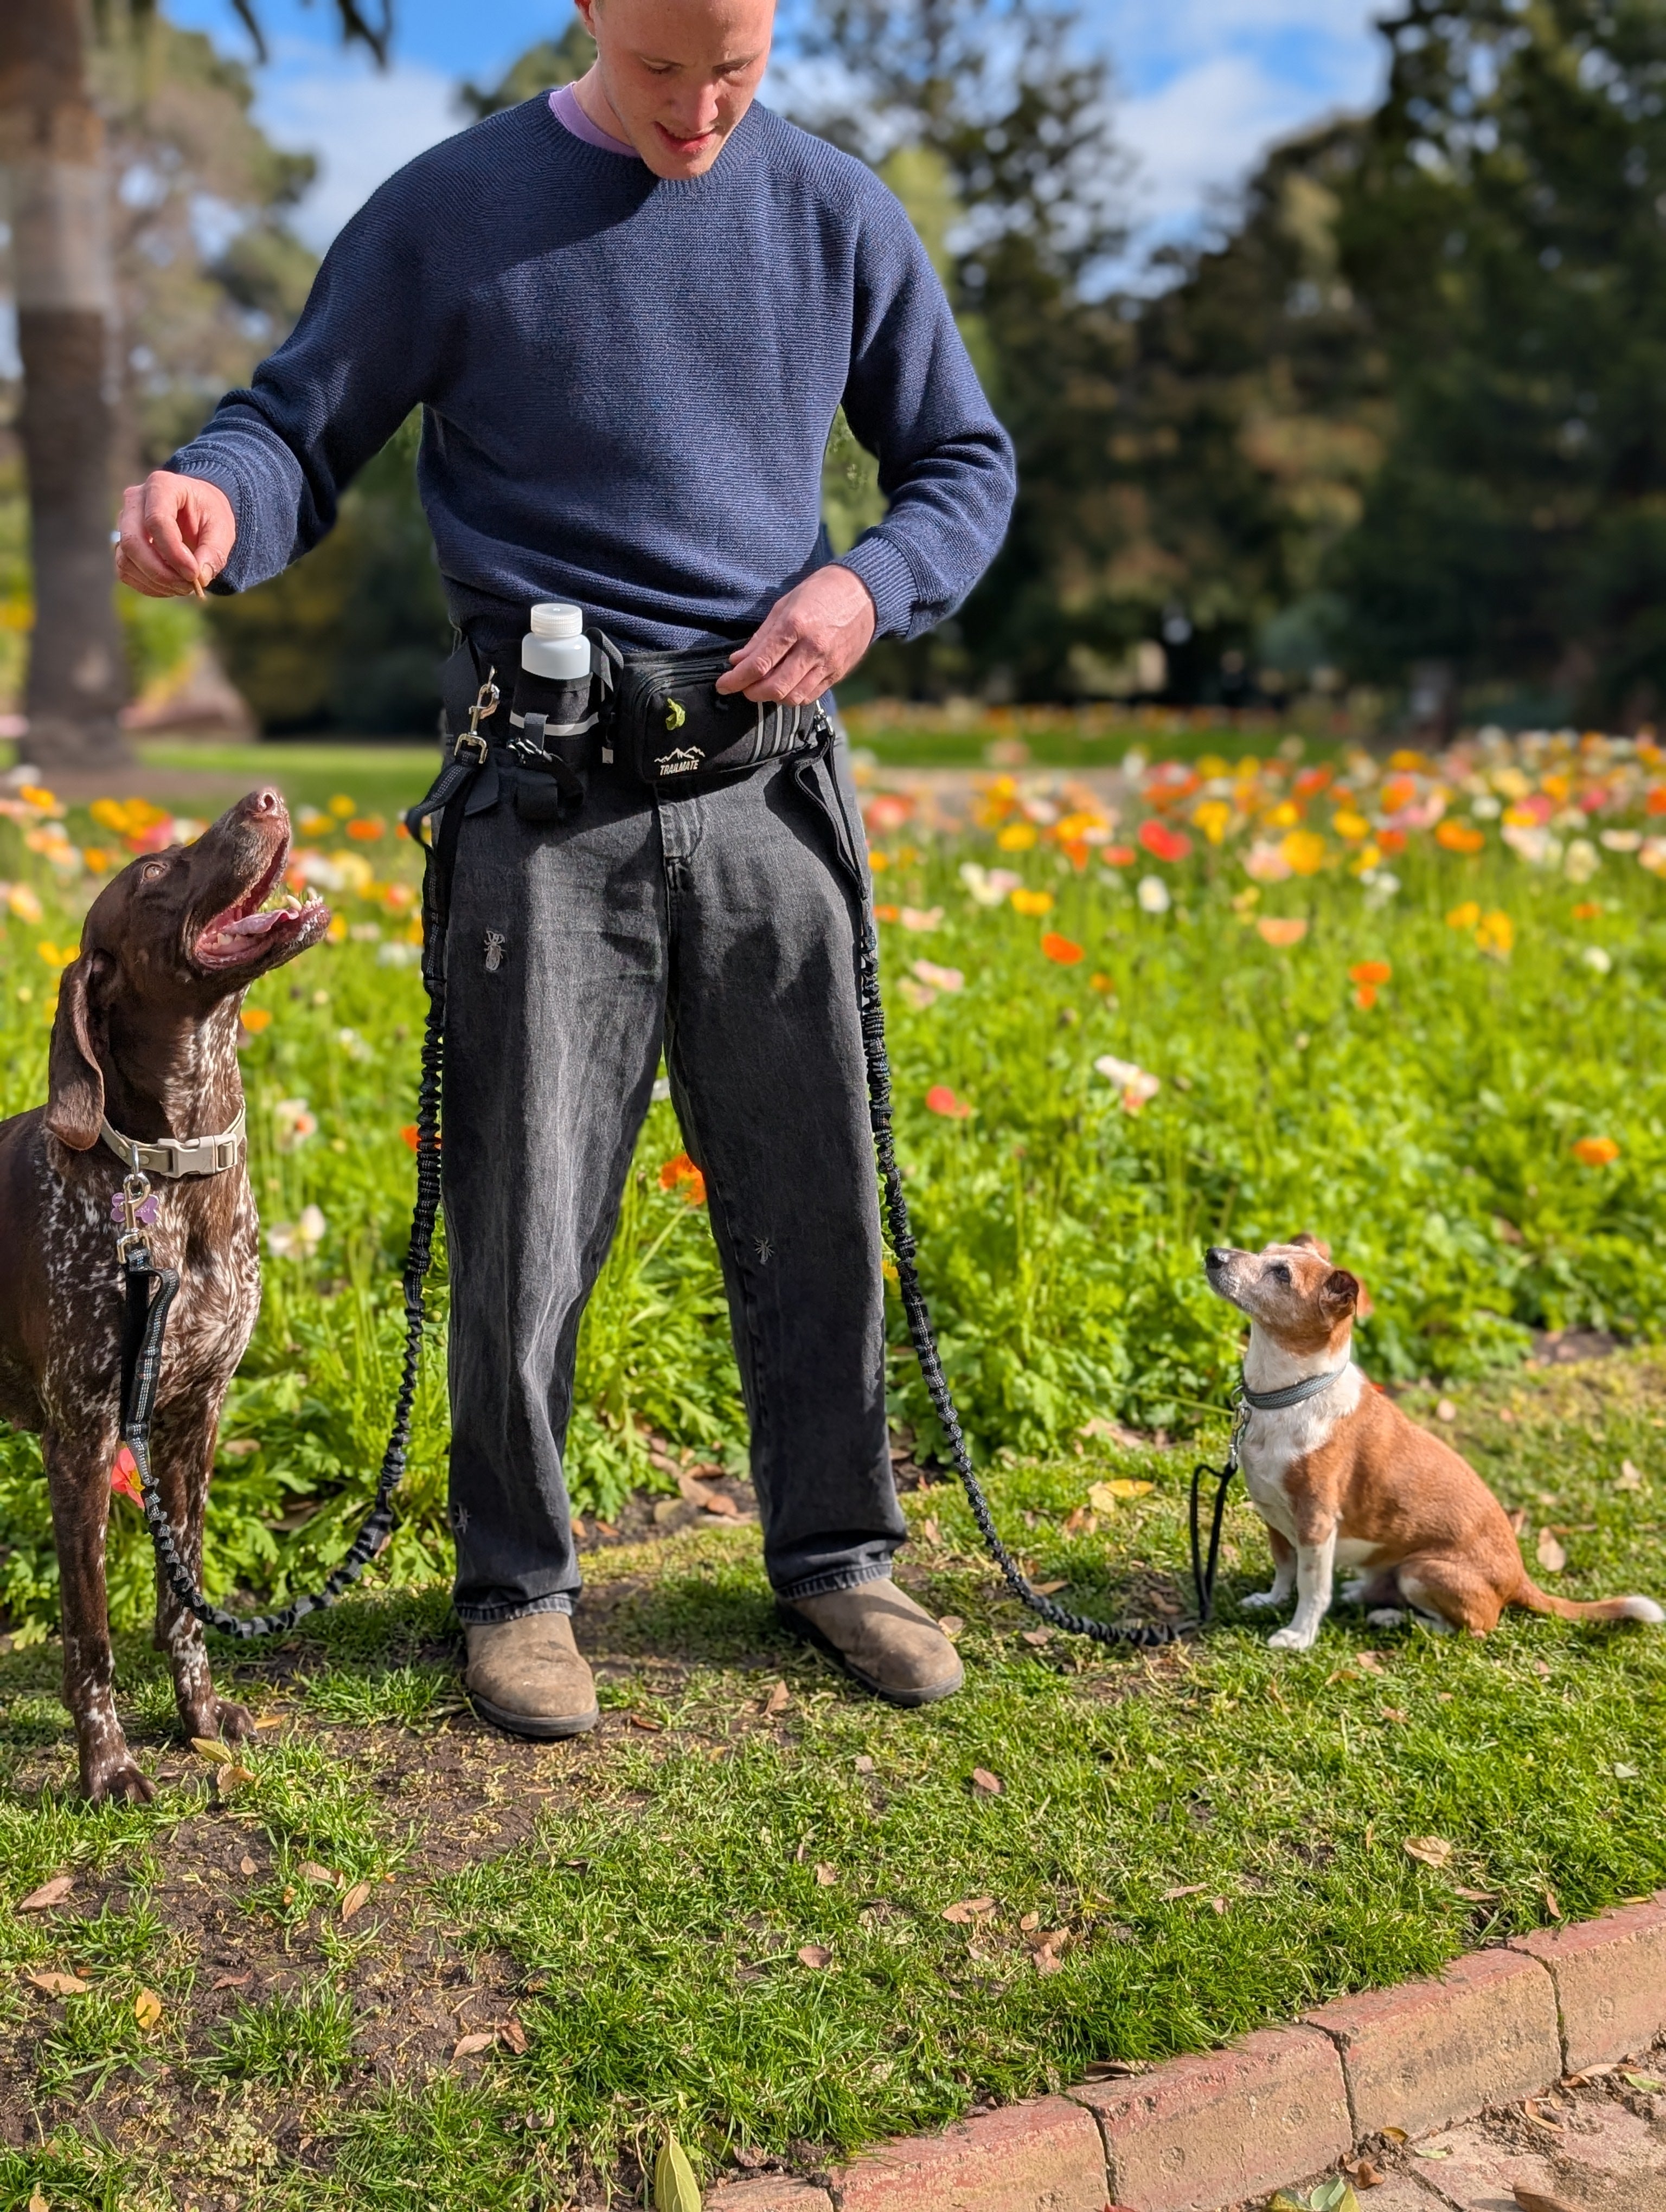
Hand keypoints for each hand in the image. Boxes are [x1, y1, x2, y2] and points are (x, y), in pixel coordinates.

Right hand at [114, 470, 236, 597]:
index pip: (156, 520)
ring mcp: (124, 522)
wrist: (197, 510)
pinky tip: (171, 586)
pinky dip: (148, 585)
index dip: (174, 553)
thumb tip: (200, 578)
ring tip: (183, 586)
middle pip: (132, 541)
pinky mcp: (122, 543)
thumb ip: (214, 552)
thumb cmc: (208, 514)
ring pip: (125, 559)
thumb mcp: (222, 528)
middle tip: (188, 586)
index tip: (194, 574)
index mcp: (161, 485)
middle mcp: (135, 500)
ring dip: (155, 582)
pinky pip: (125, 571)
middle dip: (160, 572)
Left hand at [716, 564, 876, 705]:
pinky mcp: (838, 673)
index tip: (723, 684)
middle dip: (752, 692)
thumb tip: (738, 661)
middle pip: (775, 687)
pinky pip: (810, 695)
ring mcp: (827, 663)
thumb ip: (761, 637)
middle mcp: (813, 648)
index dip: (736, 679)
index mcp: (796, 625)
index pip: (760, 663)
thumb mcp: (784, 606)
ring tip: (762, 687)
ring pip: (793, 697)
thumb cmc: (819, 593)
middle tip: (742, 687)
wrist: (864, 593)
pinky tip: (784, 687)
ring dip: (772, 697)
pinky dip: (792, 696)